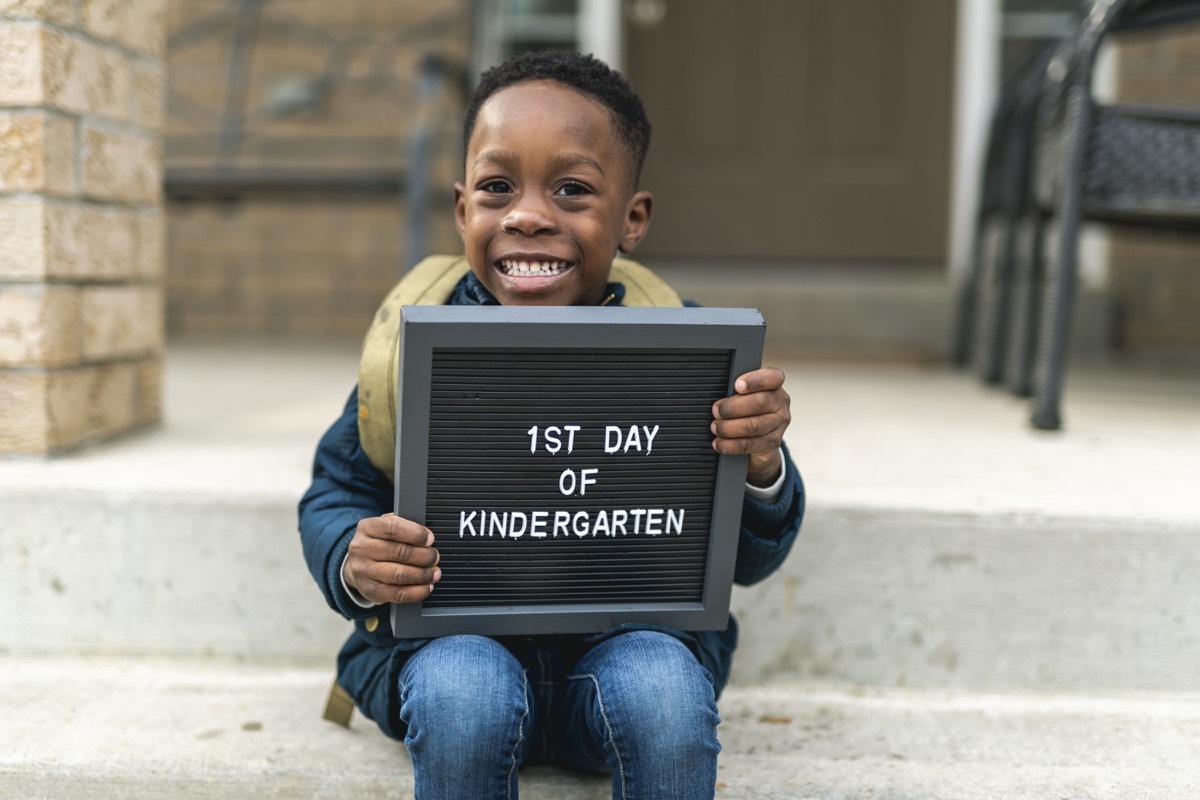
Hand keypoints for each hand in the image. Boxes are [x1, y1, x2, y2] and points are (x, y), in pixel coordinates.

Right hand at [343, 513, 440, 604]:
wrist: (358, 566)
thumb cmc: (378, 544)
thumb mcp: (384, 528)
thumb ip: (403, 526)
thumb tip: (425, 535)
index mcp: (366, 528)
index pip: (392, 528)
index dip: (415, 533)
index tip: (430, 539)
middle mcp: (361, 549)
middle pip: (399, 552)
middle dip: (424, 556)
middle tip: (434, 557)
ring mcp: (364, 572)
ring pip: (399, 574)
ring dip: (423, 575)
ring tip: (434, 573)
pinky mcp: (370, 591)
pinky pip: (397, 594)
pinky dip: (417, 592)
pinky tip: (427, 587)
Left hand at [711, 366, 790, 486]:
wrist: (762, 441)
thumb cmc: (749, 411)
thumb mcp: (746, 396)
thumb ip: (737, 391)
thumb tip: (718, 396)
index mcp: (775, 387)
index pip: (773, 377)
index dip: (755, 380)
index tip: (737, 385)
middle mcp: (780, 405)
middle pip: (759, 403)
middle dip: (732, 407)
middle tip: (716, 411)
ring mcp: (778, 425)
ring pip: (753, 426)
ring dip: (728, 427)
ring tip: (715, 427)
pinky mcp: (771, 445)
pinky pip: (749, 445)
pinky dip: (730, 445)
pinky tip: (719, 442)